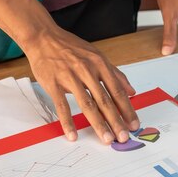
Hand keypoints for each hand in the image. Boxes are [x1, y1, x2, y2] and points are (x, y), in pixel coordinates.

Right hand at [24, 26, 139, 143]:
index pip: (117, 91)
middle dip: (116, 121)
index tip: (133, 123)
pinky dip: (68, 122)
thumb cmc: (71, 47)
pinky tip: (73, 135)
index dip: (127, 109)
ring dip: (98, 124)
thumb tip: (132, 91)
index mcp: (100, 64)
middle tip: (123, 137)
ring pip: (87, 104)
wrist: (44, 37)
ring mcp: (70, 77)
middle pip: (105, 100)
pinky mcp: (53, 84)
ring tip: (106, 138)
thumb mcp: (97, 56)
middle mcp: (87, 70)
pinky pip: (62, 106)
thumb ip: (115, 74)